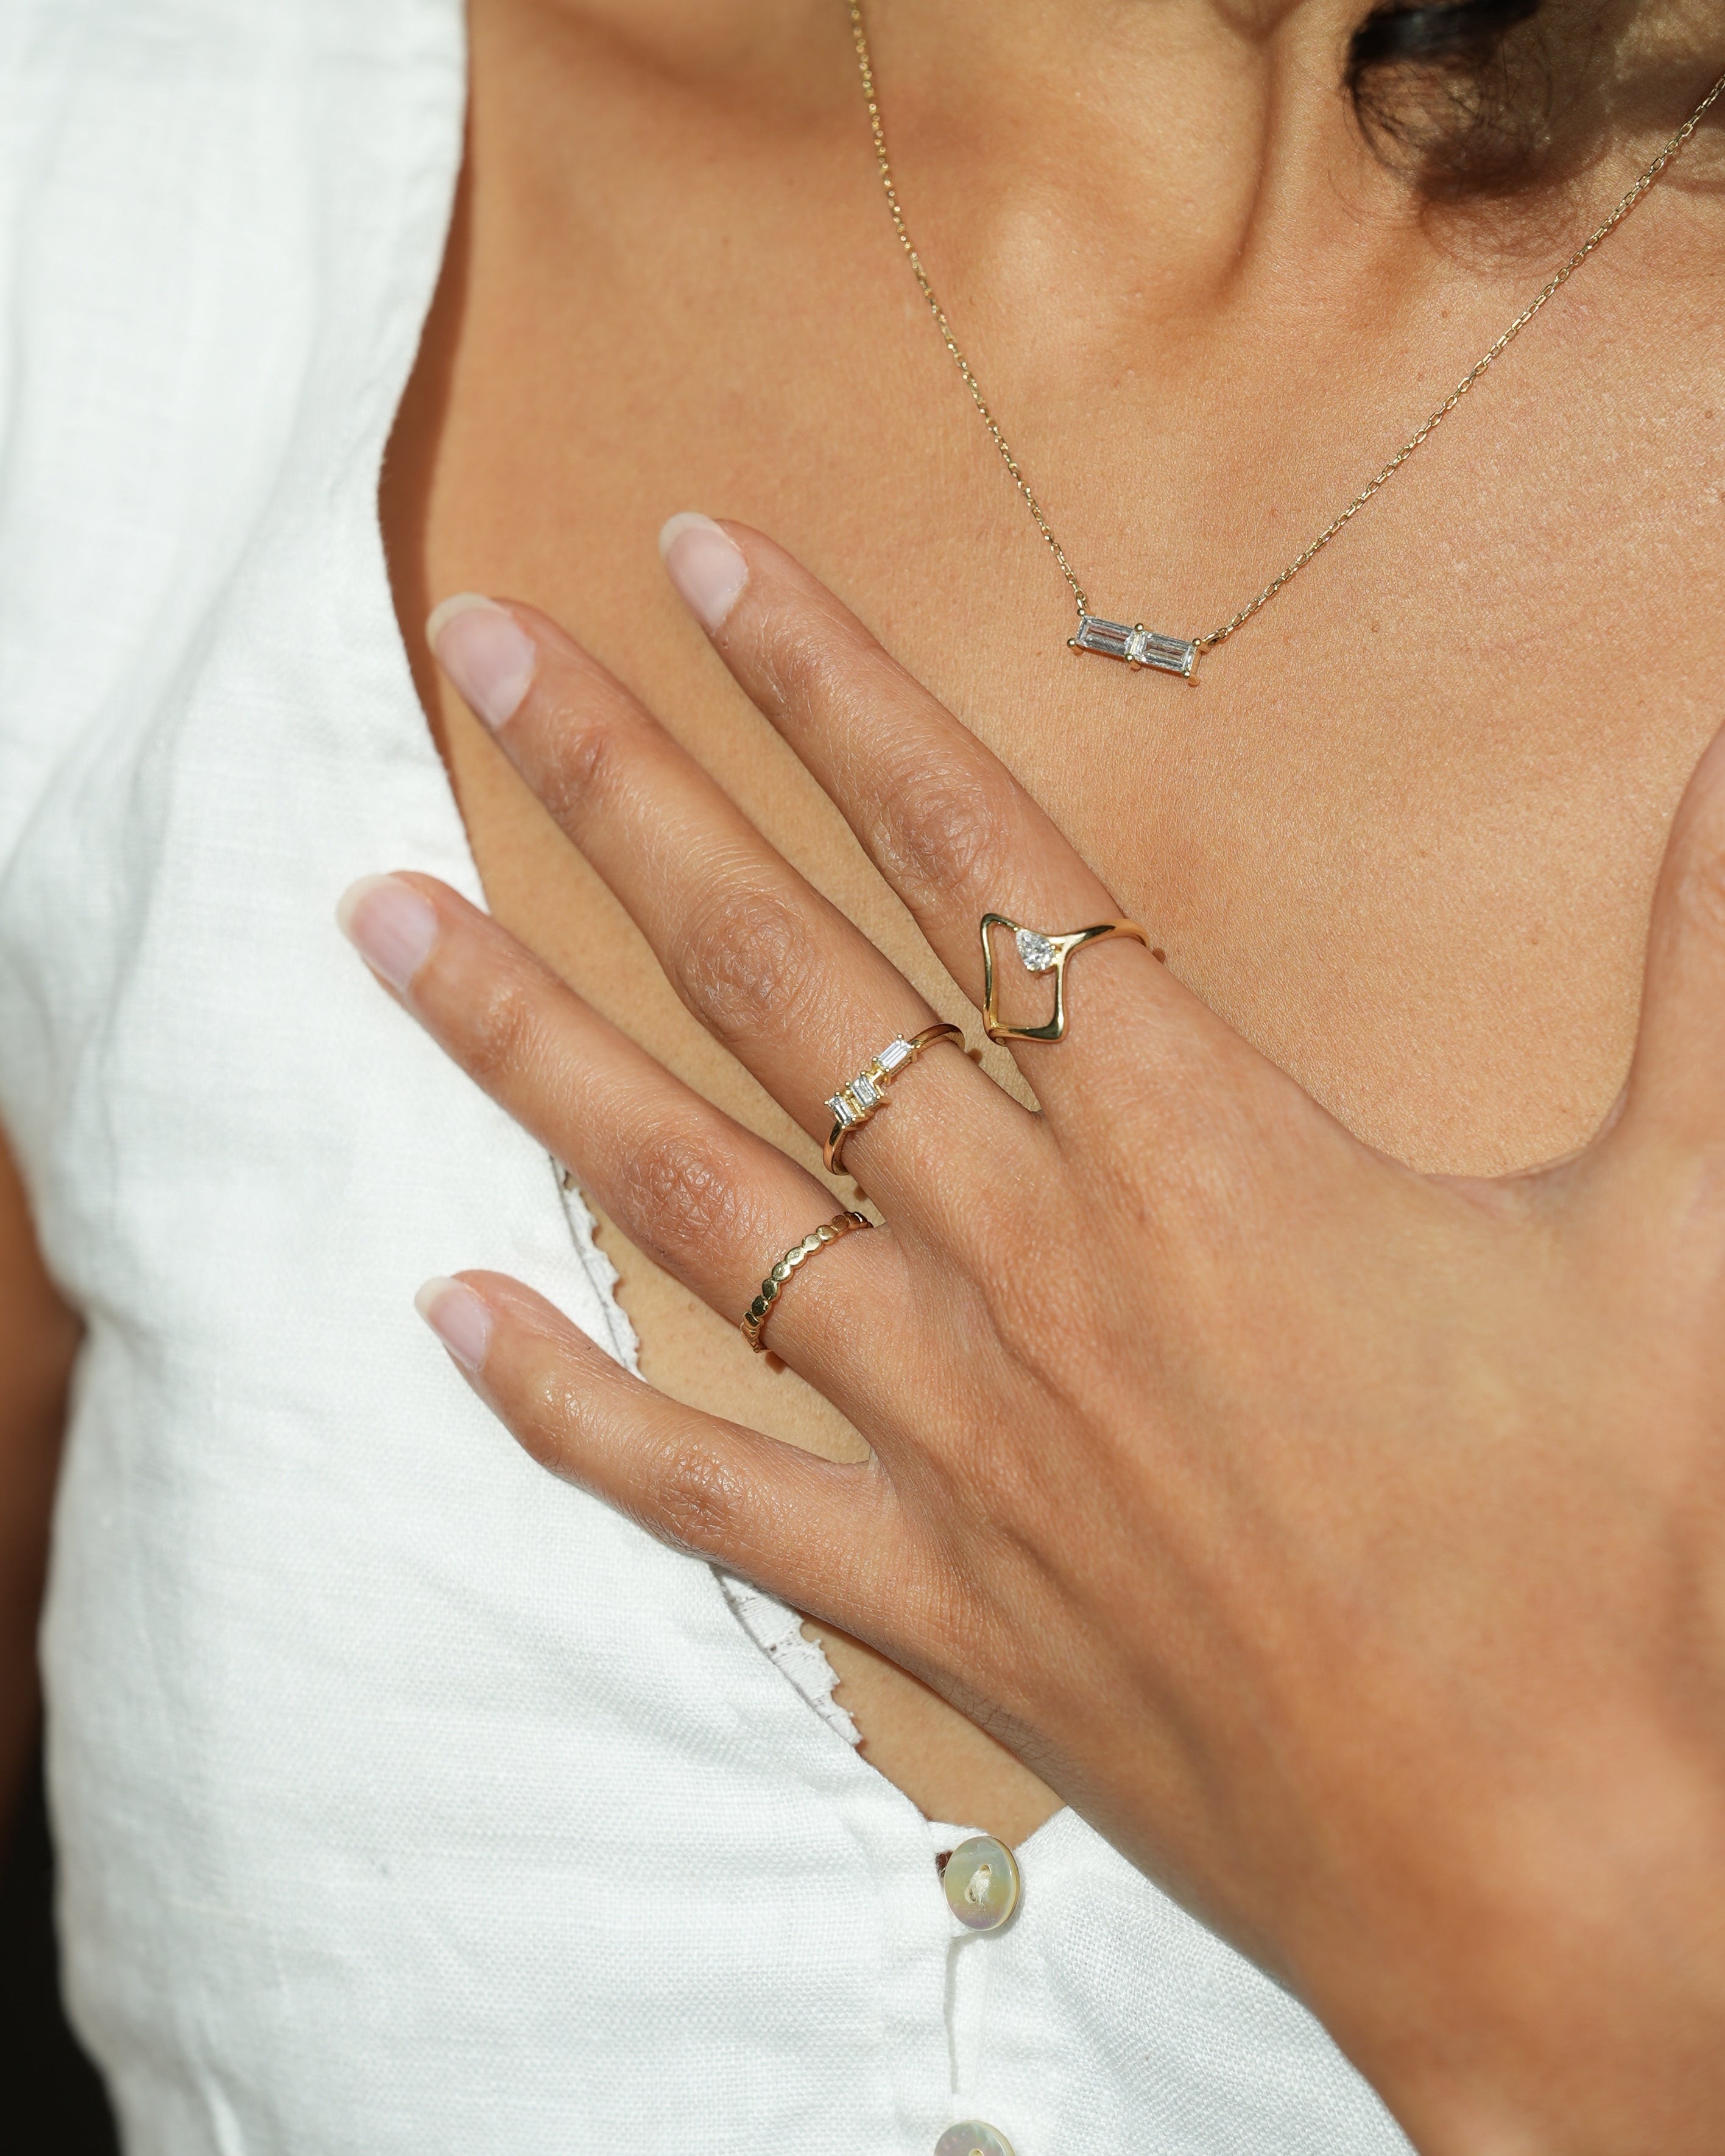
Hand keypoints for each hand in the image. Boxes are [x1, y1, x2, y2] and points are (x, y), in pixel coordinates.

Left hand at [339, 515, 1724, 2155]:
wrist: (1549, 1876)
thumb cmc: (1619, 1559)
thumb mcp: (1697, 1227)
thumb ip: (1707, 956)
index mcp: (1194, 1147)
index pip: (970, 850)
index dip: (832, 688)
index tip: (702, 562)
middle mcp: (1026, 1259)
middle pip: (779, 974)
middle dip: (626, 793)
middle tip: (480, 654)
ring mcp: (947, 1431)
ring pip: (684, 1193)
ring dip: (521, 1043)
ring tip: (381, 921)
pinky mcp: (922, 1592)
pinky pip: (698, 1481)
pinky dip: (563, 1401)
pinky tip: (444, 1312)